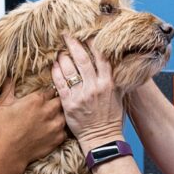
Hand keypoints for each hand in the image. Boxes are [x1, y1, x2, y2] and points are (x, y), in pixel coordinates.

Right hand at [0, 81, 65, 173]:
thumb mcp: (3, 104)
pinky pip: (65, 130)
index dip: (49, 91)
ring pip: (65, 114)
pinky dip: (60, 129)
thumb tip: (9, 75)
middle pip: (61, 99)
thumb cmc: (5, 128)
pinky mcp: (59, 138)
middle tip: (50, 106)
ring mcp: (56, 125)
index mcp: (37, 99)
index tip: (46, 94)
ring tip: (51, 118)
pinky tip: (51, 130)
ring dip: (60, 114)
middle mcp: (50, 110)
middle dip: (57, 101)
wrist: (9, 153)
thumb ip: (8, 87)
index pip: (51, 88)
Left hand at [52, 36, 123, 153]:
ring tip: (59, 51)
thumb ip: (115, 80)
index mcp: (108, 83)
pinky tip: (54, 66)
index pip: (101, 57)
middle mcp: (95, 86)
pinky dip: (56, 73)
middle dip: (73, 44)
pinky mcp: (69, 104)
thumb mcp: (119, 96)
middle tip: (66, 35)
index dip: (93, 43)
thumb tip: (114, 64)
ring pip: (69, 69)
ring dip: (63, 57)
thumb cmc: (111, 118)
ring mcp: (81, 95)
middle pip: (82, 59)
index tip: (87, 34)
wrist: (102, 139)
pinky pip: (60, 84)